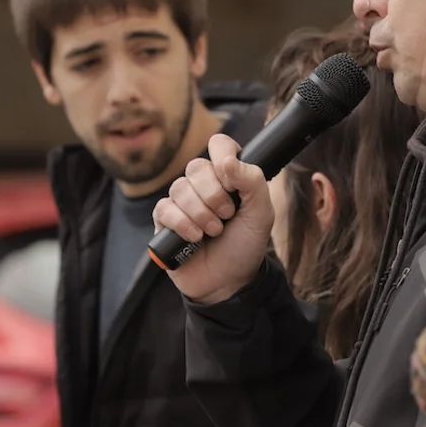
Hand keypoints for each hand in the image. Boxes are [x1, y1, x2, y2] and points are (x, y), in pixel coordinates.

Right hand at [152, 134, 273, 303]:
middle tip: (227, 216)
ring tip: (214, 232)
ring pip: (180, 187)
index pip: (219, 145)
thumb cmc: (246, 244)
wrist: (229, 282)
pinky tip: (195, 238)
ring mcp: (182, 201)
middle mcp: (203, 184)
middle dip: (215, 195)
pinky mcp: (165, 221)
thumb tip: (228, 160)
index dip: (223, 155)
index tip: (232, 179)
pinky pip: (165, 208)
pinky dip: (183, 223)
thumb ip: (252, 182)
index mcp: (228, 176)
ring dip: (201, 213)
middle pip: (197, 167)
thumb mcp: (261, 214)